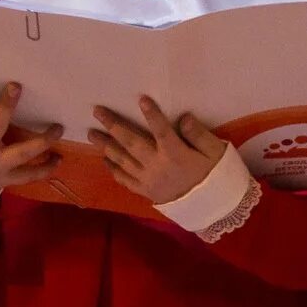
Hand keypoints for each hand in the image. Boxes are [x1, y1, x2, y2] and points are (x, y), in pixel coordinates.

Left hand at [90, 96, 228, 205]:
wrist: (213, 208)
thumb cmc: (214, 174)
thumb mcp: (215, 153)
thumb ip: (199, 135)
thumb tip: (184, 118)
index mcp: (176, 155)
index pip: (162, 131)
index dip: (152, 115)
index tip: (141, 99)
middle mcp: (158, 167)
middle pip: (132, 143)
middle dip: (113, 126)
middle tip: (97, 111)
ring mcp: (149, 180)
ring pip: (123, 160)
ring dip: (106, 146)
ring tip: (91, 133)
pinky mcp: (146, 192)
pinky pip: (125, 180)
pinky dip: (113, 169)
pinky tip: (104, 159)